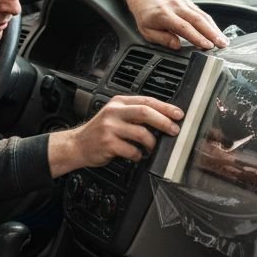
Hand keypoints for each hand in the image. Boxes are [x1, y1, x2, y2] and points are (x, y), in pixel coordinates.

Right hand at [48, 95, 183, 176]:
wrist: (77, 145)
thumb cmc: (100, 132)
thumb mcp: (115, 115)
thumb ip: (134, 114)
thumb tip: (163, 119)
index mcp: (119, 102)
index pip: (147, 101)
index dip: (166, 107)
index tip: (179, 115)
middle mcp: (114, 112)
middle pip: (145, 112)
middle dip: (164, 122)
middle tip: (174, 130)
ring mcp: (110, 128)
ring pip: (141, 133)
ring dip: (152, 143)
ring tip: (151, 148)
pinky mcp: (108, 144)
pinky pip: (132, 150)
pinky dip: (139, 155)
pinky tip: (137, 155)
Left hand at [124, 0, 227, 50]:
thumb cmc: (146, 17)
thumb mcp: (147, 31)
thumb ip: (162, 38)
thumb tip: (176, 45)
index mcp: (164, 14)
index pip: (183, 27)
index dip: (196, 37)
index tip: (207, 45)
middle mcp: (176, 7)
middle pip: (197, 20)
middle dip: (212, 33)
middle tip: (222, 44)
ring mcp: (184, 3)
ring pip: (203, 16)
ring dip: (215, 29)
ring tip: (224, 41)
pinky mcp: (189, 3)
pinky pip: (202, 13)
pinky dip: (211, 24)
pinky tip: (217, 32)